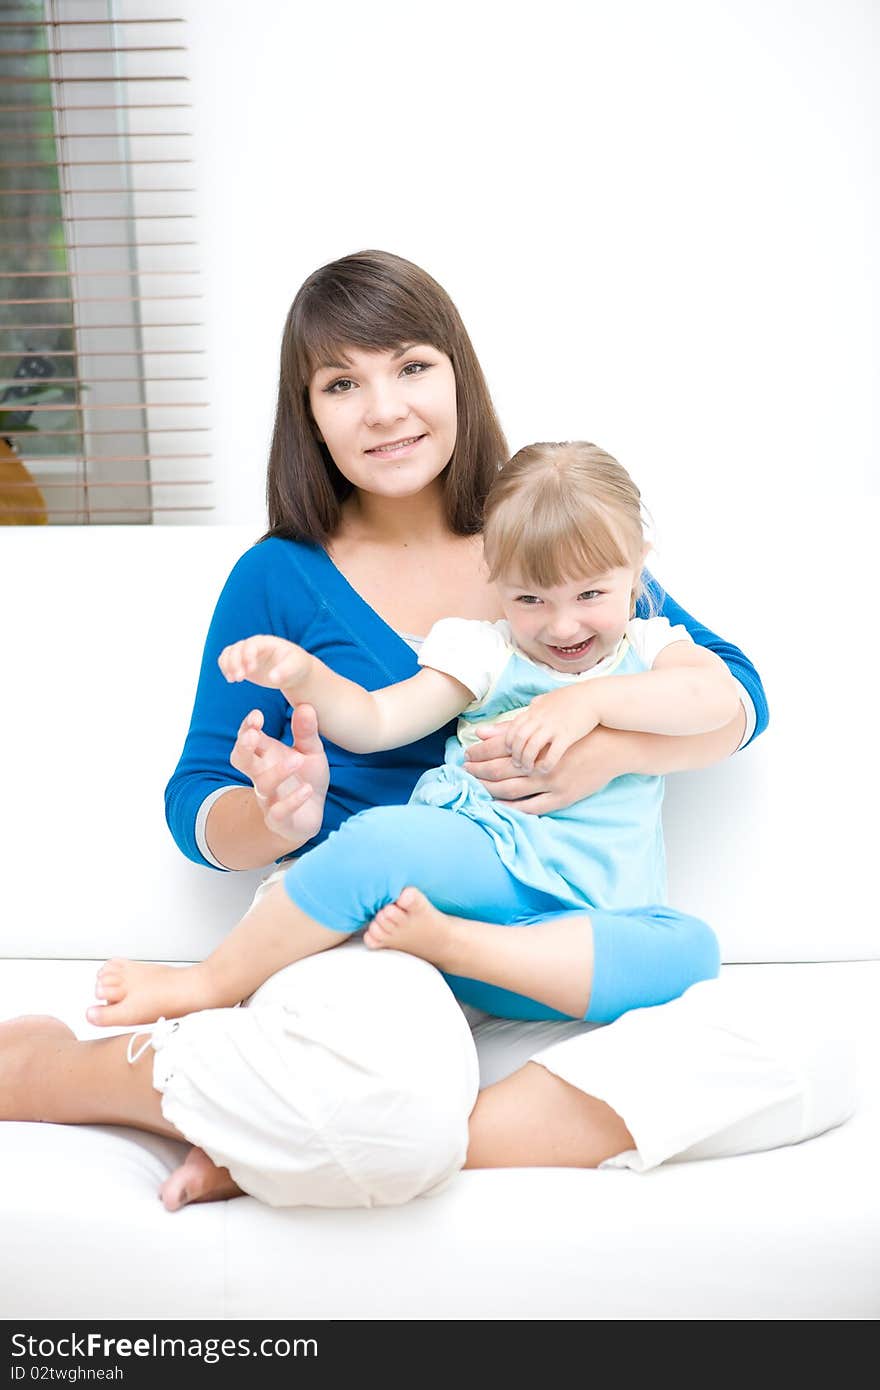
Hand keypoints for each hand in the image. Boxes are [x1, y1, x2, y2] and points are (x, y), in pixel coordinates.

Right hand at [219, 635, 310, 691]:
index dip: (247, 656)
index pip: (251, 644)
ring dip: (227, 666)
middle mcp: (254, 645)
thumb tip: (273, 677)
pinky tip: (231, 679)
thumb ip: (285, 671)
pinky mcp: (242, 663)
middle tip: (240, 679)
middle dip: (235, 663)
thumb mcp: (295, 667)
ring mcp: (246, 653)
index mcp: (266, 642)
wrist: (293, 672)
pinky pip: (226, 661)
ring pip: (229, 653)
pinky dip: (225, 668)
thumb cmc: (296, 666)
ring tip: (234, 680)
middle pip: (237, 648)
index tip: (250, 671)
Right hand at [230, 703, 328, 843]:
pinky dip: (292, 801)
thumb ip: (306, 731)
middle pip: (240, 760)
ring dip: (277, 772)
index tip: (257, 714)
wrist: (311, 813)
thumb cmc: (306, 776)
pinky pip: (280, 811)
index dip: (248, 727)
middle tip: (252, 734)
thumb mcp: (311, 751)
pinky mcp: (279, 819)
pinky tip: (307, 789)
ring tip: (297, 761)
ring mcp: (268, 797)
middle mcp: (261, 775)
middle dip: (242, 747)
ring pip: (263, 785)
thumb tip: (305, 705)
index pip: (248, 738)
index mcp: (265, 755)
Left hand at [464, 722, 629, 814]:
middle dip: (479, 772)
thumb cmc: (576, 730)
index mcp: (536, 742)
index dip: (479, 753)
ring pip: (513, 789)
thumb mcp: (544, 723)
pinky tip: (500, 806)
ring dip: (491, 789)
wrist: (614, 744)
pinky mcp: (564, 797)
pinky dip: (515, 808)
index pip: (498, 748)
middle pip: (501, 770)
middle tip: (464, 773)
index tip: (466, 756)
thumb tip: (480, 731)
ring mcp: (552, 782)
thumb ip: (510, 728)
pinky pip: (534, 807)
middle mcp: (540, 763)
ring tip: (476, 788)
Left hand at [501, 687, 600, 771]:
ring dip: (527, 761)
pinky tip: (544, 770)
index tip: (510, 751)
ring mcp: (553, 727)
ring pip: (531, 748)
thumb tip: (529, 706)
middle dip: (515, 755)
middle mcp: (540, 718)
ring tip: (528, 769)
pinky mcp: (567, 736)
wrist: (595, 697)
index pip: (513, 728)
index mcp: (535, 710)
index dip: (508, 742)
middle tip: (516, 765)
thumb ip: (536, 705)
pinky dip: (545, 764)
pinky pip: (551, 754)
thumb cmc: (574, 698)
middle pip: (518, 740)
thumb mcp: (549, 698)